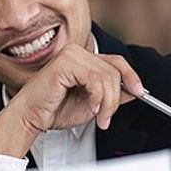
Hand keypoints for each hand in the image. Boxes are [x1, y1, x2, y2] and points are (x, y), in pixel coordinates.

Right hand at [0, 45, 145, 157]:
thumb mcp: (91, 104)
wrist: (30, 118)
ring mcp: (71, 55)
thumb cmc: (54, 110)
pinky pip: (95, 79)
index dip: (131, 76)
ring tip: (100, 118)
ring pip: (107, 76)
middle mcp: (77, 52)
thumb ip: (111, 95)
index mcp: (83, 59)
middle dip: (116, 98)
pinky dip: (98, 97)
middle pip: (114, 70)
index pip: (116, 61)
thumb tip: (133, 91)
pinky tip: (92, 108)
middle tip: (108, 118)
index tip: (140, 92)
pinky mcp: (65, 63)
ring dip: (108, 102)